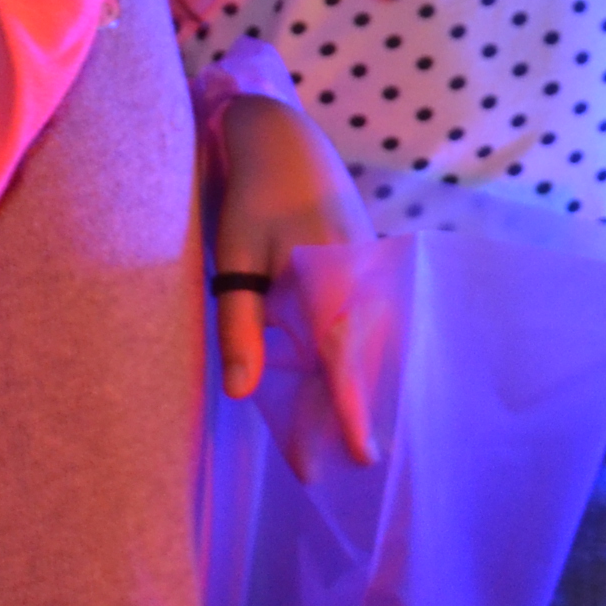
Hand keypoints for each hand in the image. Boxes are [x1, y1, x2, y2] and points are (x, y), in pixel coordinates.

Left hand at [209, 78, 376, 462]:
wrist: (284, 138)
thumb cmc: (252, 197)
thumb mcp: (235, 260)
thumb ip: (240, 327)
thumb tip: (241, 392)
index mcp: (332, 282)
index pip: (345, 363)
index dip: (350, 413)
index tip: (360, 457)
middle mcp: (362, 282)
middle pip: (357, 364)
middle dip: (340, 416)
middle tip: (317, 467)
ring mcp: (370, 275)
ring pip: (364, 347)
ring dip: (346, 388)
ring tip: (325, 437)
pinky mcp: (367, 270)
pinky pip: (365, 325)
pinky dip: (352, 357)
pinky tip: (333, 381)